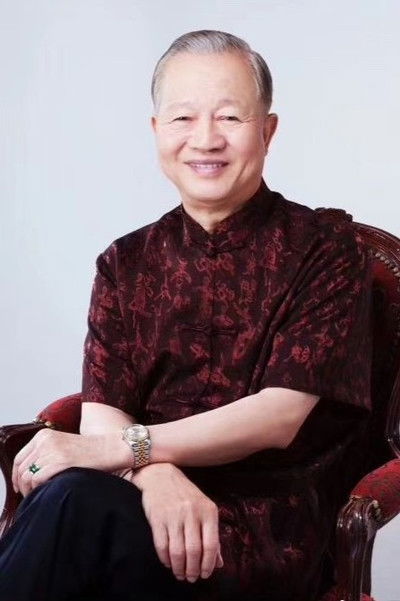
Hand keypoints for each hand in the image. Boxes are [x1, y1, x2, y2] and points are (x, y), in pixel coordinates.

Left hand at [12, 428, 122, 496]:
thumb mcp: (63, 446)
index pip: (19, 458)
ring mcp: (52, 450)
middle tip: (29, 494)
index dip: (17, 475)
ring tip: (38, 496)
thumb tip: (29, 475)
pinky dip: (38, 489)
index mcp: (44, 435)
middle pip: (21, 468)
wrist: (110, 449)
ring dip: (29, 489)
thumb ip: (46, 454)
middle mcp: (45, 440)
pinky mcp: (60, 461)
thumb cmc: (90, 452)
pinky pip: (37, 479)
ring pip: (27, 475)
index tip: (20, 486)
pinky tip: (46, 493)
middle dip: (22, 484)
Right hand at [135, 463, 223, 582]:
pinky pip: (162, 546)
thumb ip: (212, 536)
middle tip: (191, 578)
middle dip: (193, 570)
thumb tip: (219, 564)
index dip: (208, 565)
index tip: (205, 574)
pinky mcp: (158, 518)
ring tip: (180, 574)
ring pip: (178, 551)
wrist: (160, 475)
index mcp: (208, 510)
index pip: (211, 545)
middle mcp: (192, 512)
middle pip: (194, 551)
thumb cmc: (186, 495)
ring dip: (179, 568)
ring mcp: (174, 515)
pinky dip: (165, 559)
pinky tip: (168, 563)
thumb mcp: (204, 510)